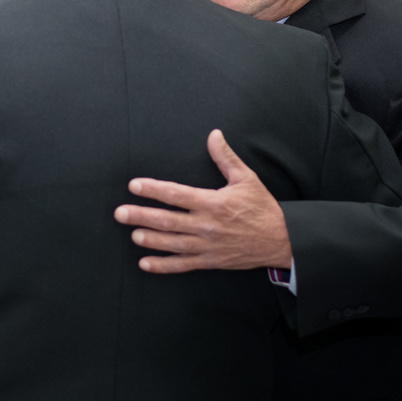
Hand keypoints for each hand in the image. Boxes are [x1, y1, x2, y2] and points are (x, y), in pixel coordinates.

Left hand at [114, 130, 292, 273]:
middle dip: (141, 216)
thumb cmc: (262, 208)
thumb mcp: (246, 178)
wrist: (282, 240)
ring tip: (132, 234)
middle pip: (168, 220)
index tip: (134, 186)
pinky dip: (163, 265)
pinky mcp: (210, 261)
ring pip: (172, 243)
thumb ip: (225, 157)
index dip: (153, 189)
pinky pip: (183, 265)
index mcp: (213, 202)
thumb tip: (214, 134)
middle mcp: (206, 225)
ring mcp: (207, 245)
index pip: (176, 194)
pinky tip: (145, 263)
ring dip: (151, 239)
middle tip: (120, 213)